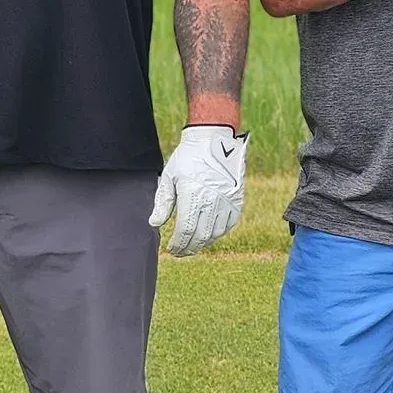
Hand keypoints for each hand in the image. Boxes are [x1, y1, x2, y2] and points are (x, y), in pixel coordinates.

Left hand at [149, 124, 247, 255]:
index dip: (178, 244)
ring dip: (203, 243)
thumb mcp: (170, 177)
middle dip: (189, 248)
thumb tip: (155, 224)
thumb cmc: (188, 158)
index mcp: (193, 195)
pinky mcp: (236, 200)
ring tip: (192, 245)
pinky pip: (228, 225)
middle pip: (201, 236)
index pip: (185, 231)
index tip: (171, 249)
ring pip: (215, 233)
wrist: (214, 140)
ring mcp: (227, 201)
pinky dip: (217, 233)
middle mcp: (212, 200)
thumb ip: (163, 202)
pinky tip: (208, 233)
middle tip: (181, 252)